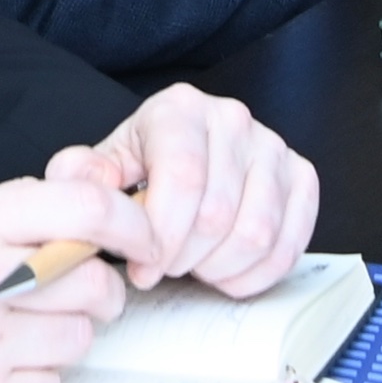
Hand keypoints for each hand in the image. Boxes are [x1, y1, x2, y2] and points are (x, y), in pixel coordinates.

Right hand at [0, 168, 135, 382]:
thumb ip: (15, 215)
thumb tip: (100, 199)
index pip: (78, 210)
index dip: (129, 221)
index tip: (146, 234)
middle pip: (90, 281)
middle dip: (92, 292)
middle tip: (64, 295)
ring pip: (80, 339)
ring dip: (61, 340)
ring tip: (11, 334)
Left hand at [53, 83, 321, 296]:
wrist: (175, 161)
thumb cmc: (138, 169)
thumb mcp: (99, 169)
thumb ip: (81, 175)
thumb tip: (87, 180)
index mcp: (179, 110)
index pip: (183, 180)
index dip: (162, 237)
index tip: (141, 267)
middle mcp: (232, 119)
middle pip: (218, 214)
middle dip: (184, 258)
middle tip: (165, 266)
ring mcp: (272, 147)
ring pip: (257, 233)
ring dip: (220, 268)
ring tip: (195, 265)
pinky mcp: (300, 176)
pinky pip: (293, 241)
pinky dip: (259, 272)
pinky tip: (228, 271)